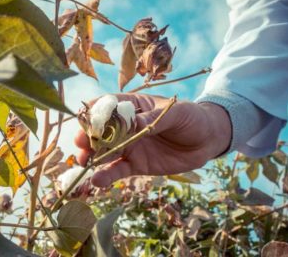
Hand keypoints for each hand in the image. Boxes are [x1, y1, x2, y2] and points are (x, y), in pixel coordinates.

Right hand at [74, 93, 231, 186]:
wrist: (206, 140)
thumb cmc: (189, 117)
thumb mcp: (174, 113)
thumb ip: (152, 119)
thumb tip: (134, 123)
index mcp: (131, 107)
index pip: (107, 107)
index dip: (94, 113)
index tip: (85, 120)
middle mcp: (124, 127)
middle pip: (100, 131)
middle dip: (88, 137)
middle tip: (81, 144)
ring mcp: (128, 146)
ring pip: (104, 153)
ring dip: (91, 157)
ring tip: (84, 162)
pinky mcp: (135, 165)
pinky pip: (117, 171)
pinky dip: (106, 176)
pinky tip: (97, 181)